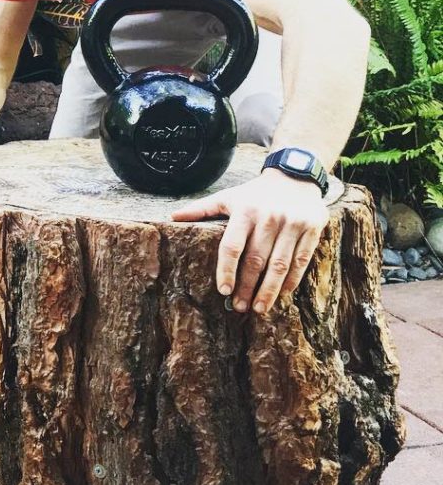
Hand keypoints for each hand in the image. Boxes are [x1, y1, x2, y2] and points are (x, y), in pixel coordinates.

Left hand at [170, 169, 328, 313]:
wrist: (294, 176)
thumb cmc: (255, 194)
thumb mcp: (228, 196)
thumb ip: (202, 209)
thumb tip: (172, 218)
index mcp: (245, 211)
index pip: (232, 246)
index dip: (226, 270)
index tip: (223, 291)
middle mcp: (269, 217)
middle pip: (256, 260)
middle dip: (247, 286)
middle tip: (240, 307)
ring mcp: (292, 223)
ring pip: (280, 264)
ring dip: (269, 290)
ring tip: (259, 308)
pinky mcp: (312, 228)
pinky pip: (301, 260)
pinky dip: (291, 280)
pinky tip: (282, 293)